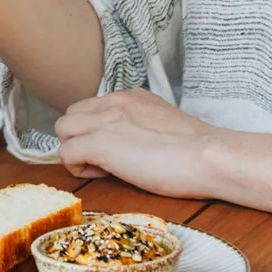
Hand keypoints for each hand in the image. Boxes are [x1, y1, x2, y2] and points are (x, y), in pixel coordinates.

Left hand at [53, 89, 217, 197]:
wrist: (208, 156)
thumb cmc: (197, 150)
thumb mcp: (163, 124)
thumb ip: (141, 124)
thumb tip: (132, 142)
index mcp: (129, 97)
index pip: (91, 108)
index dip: (97, 131)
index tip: (116, 149)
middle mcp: (113, 102)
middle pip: (71, 116)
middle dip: (80, 139)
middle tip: (104, 161)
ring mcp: (104, 121)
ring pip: (62, 130)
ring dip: (75, 151)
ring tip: (102, 168)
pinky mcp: (99, 143)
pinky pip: (66, 153)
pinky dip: (78, 168)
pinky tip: (105, 175)